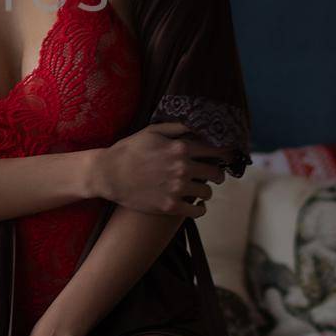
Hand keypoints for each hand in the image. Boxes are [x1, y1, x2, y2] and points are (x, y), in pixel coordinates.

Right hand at [91, 121, 230, 216]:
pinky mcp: (170, 206)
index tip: (227, 157)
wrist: (108, 174)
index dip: (225, 154)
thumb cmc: (129, 150)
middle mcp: (182, 168)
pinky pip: (198, 211)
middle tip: (214, 175)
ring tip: (199, 189)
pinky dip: (199, 208)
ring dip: (206, 190)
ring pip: (207, 192)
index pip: (216, 151)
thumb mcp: (151, 131)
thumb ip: (177, 127)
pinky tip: (195, 204)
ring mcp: (177, 189)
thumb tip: (197, 125)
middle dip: (217, 174)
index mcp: (180, 148)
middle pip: (215, 173)